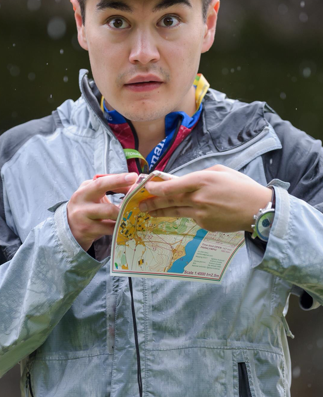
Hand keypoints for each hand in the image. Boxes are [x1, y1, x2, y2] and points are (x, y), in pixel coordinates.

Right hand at [67, 173, 137, 251]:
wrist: (69, 229)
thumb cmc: (86, 209)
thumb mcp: (93, 196)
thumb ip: (110, 189)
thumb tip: (132, 187)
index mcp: (84, 189)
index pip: (101, 181)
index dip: (118, 179)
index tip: (133, 177)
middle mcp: (81, 200)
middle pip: (103, 193)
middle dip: (121, 188)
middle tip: (137, 192)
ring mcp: (83, 216)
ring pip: (110, 212)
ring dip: (124, 211)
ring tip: (133, 212)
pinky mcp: (87, 230)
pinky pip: (109, 229)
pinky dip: (120, 227)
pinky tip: (127, 226)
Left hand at [140, 165, 272, 232]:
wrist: (257, 209)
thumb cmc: (240, 187)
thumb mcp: (220, 171)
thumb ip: (200, 176)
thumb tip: (185, 181)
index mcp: (202, 180)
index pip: (172, 186)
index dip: (156, 188)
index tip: (146, 188)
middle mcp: (198, 198)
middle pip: (169, 201)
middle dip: (152, 202)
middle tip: (139, 204)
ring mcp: (201, 213)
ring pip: (176, 212)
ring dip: (160, 212)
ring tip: (148, 212)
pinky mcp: (205, 225)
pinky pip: (192, 217)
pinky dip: (188, 214)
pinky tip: (189, 212)